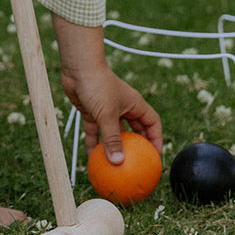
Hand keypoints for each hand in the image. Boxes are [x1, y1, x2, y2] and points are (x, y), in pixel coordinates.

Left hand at [52, 15, 162, 163]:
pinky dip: (95, 144)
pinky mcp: (92, 112)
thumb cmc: (98, 86)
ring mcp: (107, 110)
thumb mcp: (107, 114)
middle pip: (134, 131)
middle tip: (137, 166)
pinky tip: (92, 159)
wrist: (78, 67)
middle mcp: (123, 108)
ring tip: (114, 168)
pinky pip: (95, 132)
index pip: (152, 124)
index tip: (155, 158)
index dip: (156, 140)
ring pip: (113, 134)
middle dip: (136, 148)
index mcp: (135, 105)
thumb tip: (118, 162)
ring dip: (113, 148)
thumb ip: (113, 139)